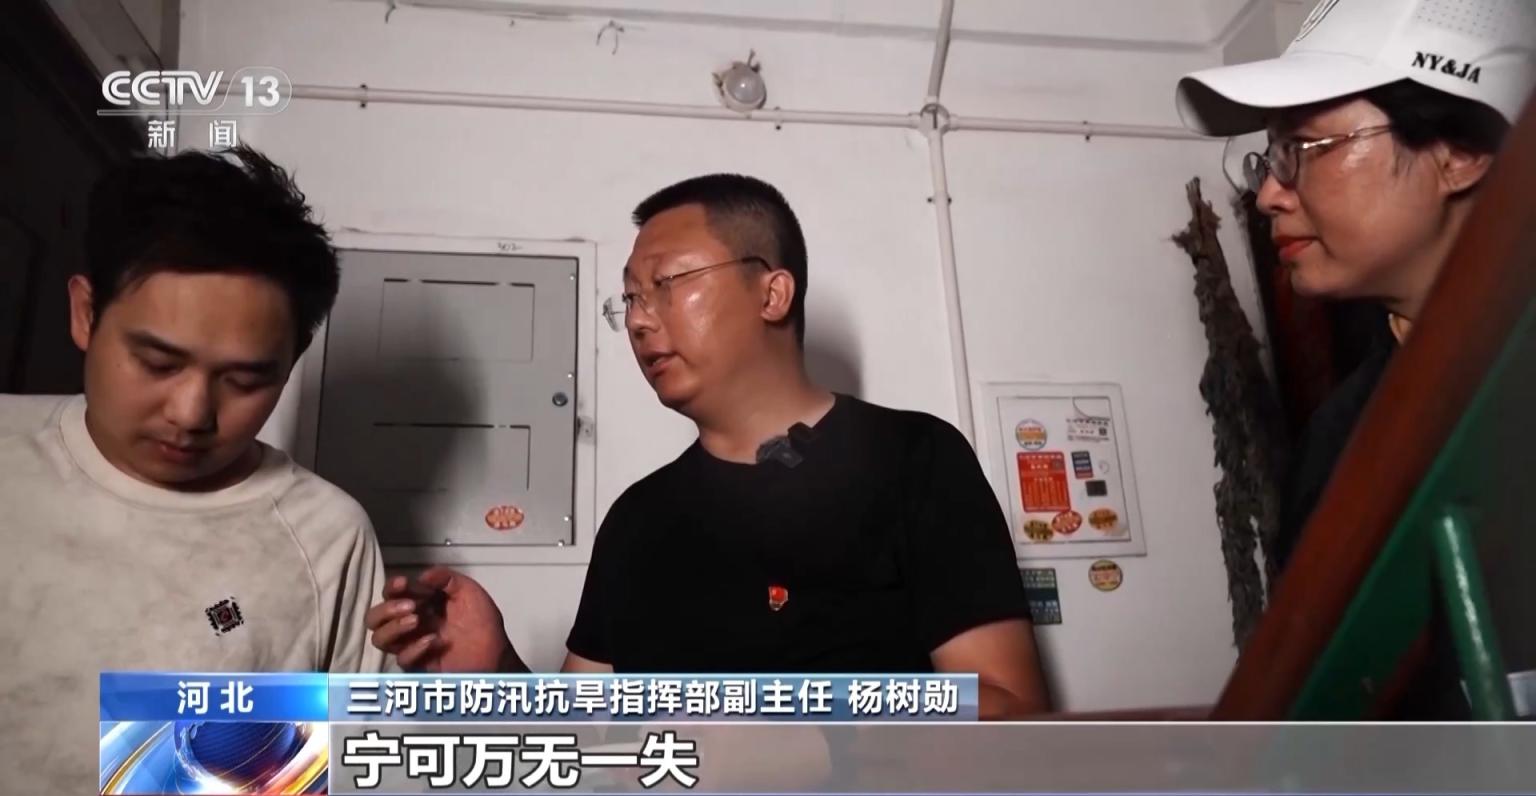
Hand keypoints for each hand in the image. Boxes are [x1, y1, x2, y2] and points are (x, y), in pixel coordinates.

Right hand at [364, 566, 515, 671]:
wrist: (496, 653)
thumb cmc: (483, 624)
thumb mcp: (469, 591)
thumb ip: (446, 578)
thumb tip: (423, 575)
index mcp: (420, 604)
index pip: (392, 594)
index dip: (392, 587)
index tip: (402, 583)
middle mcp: (411, 624)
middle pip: (375, 618)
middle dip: (386, 609)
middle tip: (410, 606)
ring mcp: (412, 645)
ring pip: (379, 638)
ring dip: (393, 627)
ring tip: (416, 621)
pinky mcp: (418, 665)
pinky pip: (402, 658)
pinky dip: (414, 648)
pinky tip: (432, 640)